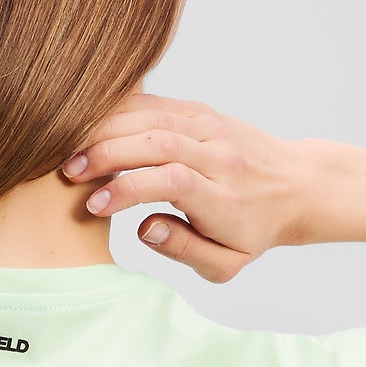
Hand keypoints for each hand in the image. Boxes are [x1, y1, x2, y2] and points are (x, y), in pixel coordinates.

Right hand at [63, 99, 318, 282]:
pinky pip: (157, 104)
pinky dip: (121, 112)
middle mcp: (221, 158)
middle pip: (158, 144)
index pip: (173, 183)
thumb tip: (145, 228)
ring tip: (73, 152)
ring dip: (108, 131)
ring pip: (154, 118)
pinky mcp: (203, 112)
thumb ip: (185, 251)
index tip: (96, 205)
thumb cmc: (252, 231)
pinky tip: (92, 127)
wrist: (296, 186)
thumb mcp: (226, 263)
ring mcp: (213, 129)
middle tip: (70, 173)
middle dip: (108, 155)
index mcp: (225, 200)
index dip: (129, 189)